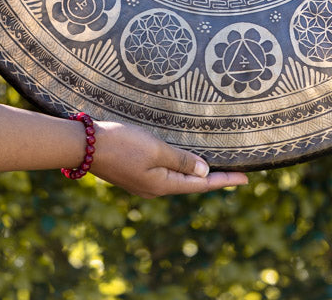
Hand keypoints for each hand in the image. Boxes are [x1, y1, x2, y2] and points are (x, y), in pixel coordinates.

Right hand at [92, 121, 248, 197]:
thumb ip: (181, 160)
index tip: (246, 179)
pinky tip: (183, 160)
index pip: (201, 184)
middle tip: (234, 171)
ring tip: (213, 165)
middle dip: (212, 177)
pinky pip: (164, 171)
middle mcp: (154, 187)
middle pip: (190, 184)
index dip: (224, 180)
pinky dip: (179, 166)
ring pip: (177, 177)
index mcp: (162, 184)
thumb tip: (204, 173)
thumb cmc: (122, 144)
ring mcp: (143, 182)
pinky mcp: (134, 172)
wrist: (85, 145)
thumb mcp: (156, 149)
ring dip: (195, 171)